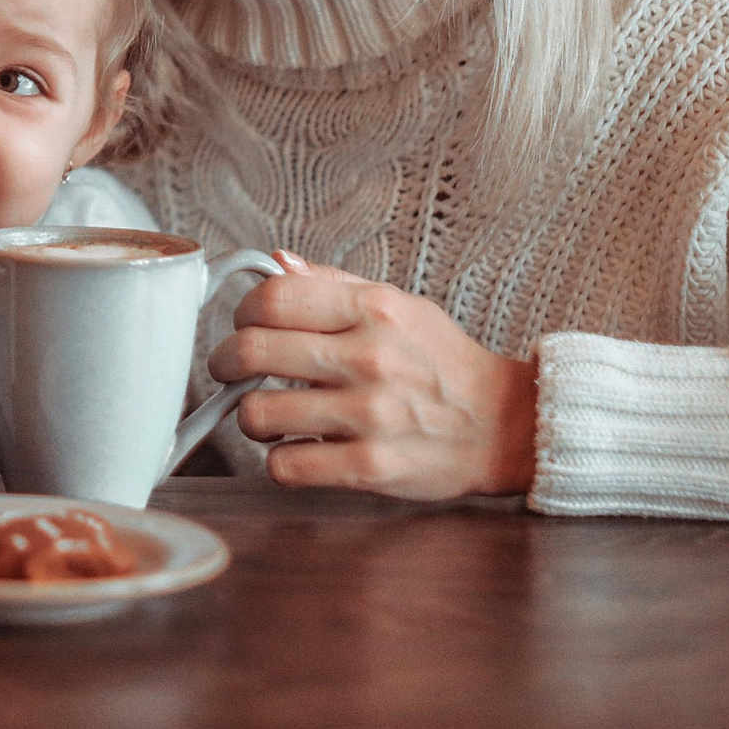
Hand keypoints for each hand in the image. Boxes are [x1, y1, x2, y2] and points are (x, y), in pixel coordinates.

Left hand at [206, 251, 537, 498]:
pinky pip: (286, 466)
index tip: (243, 324)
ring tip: (266, 414)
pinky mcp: (369, 467)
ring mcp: (369, 415)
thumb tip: (276, 261)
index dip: (242, 311)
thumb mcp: (400, 305)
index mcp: (374, 309)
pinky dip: (280, 459)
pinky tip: (297, 449)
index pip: (273, 297)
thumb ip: (333, 284)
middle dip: (224, 362)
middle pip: (251, 351)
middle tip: (230, 370)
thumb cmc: (444, 363)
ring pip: (258, 413)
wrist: (505, 425)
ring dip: (250, 416)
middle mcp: (369, 357)